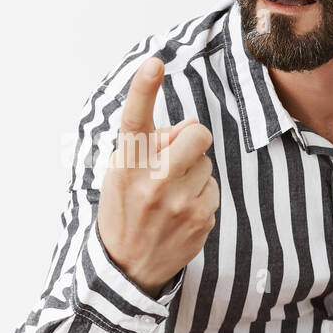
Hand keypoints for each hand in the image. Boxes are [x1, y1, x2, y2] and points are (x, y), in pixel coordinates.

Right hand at [96, 57, 219, 297]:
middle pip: (196, 134)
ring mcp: (180, 202)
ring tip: (171, 196)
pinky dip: (200, 196)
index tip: (154, 63)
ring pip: (206, 163)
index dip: (143, 89)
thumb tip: (188, 127)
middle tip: (177, 155)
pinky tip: (180, 214)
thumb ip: (150, 143)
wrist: (127, 269)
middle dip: (192, 138)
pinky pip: (212, 189)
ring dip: (193, 172)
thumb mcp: (121, 174)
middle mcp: (153, 181)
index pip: (134, 119)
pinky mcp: (201, 219)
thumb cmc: (124, 210)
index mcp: (126, 165)